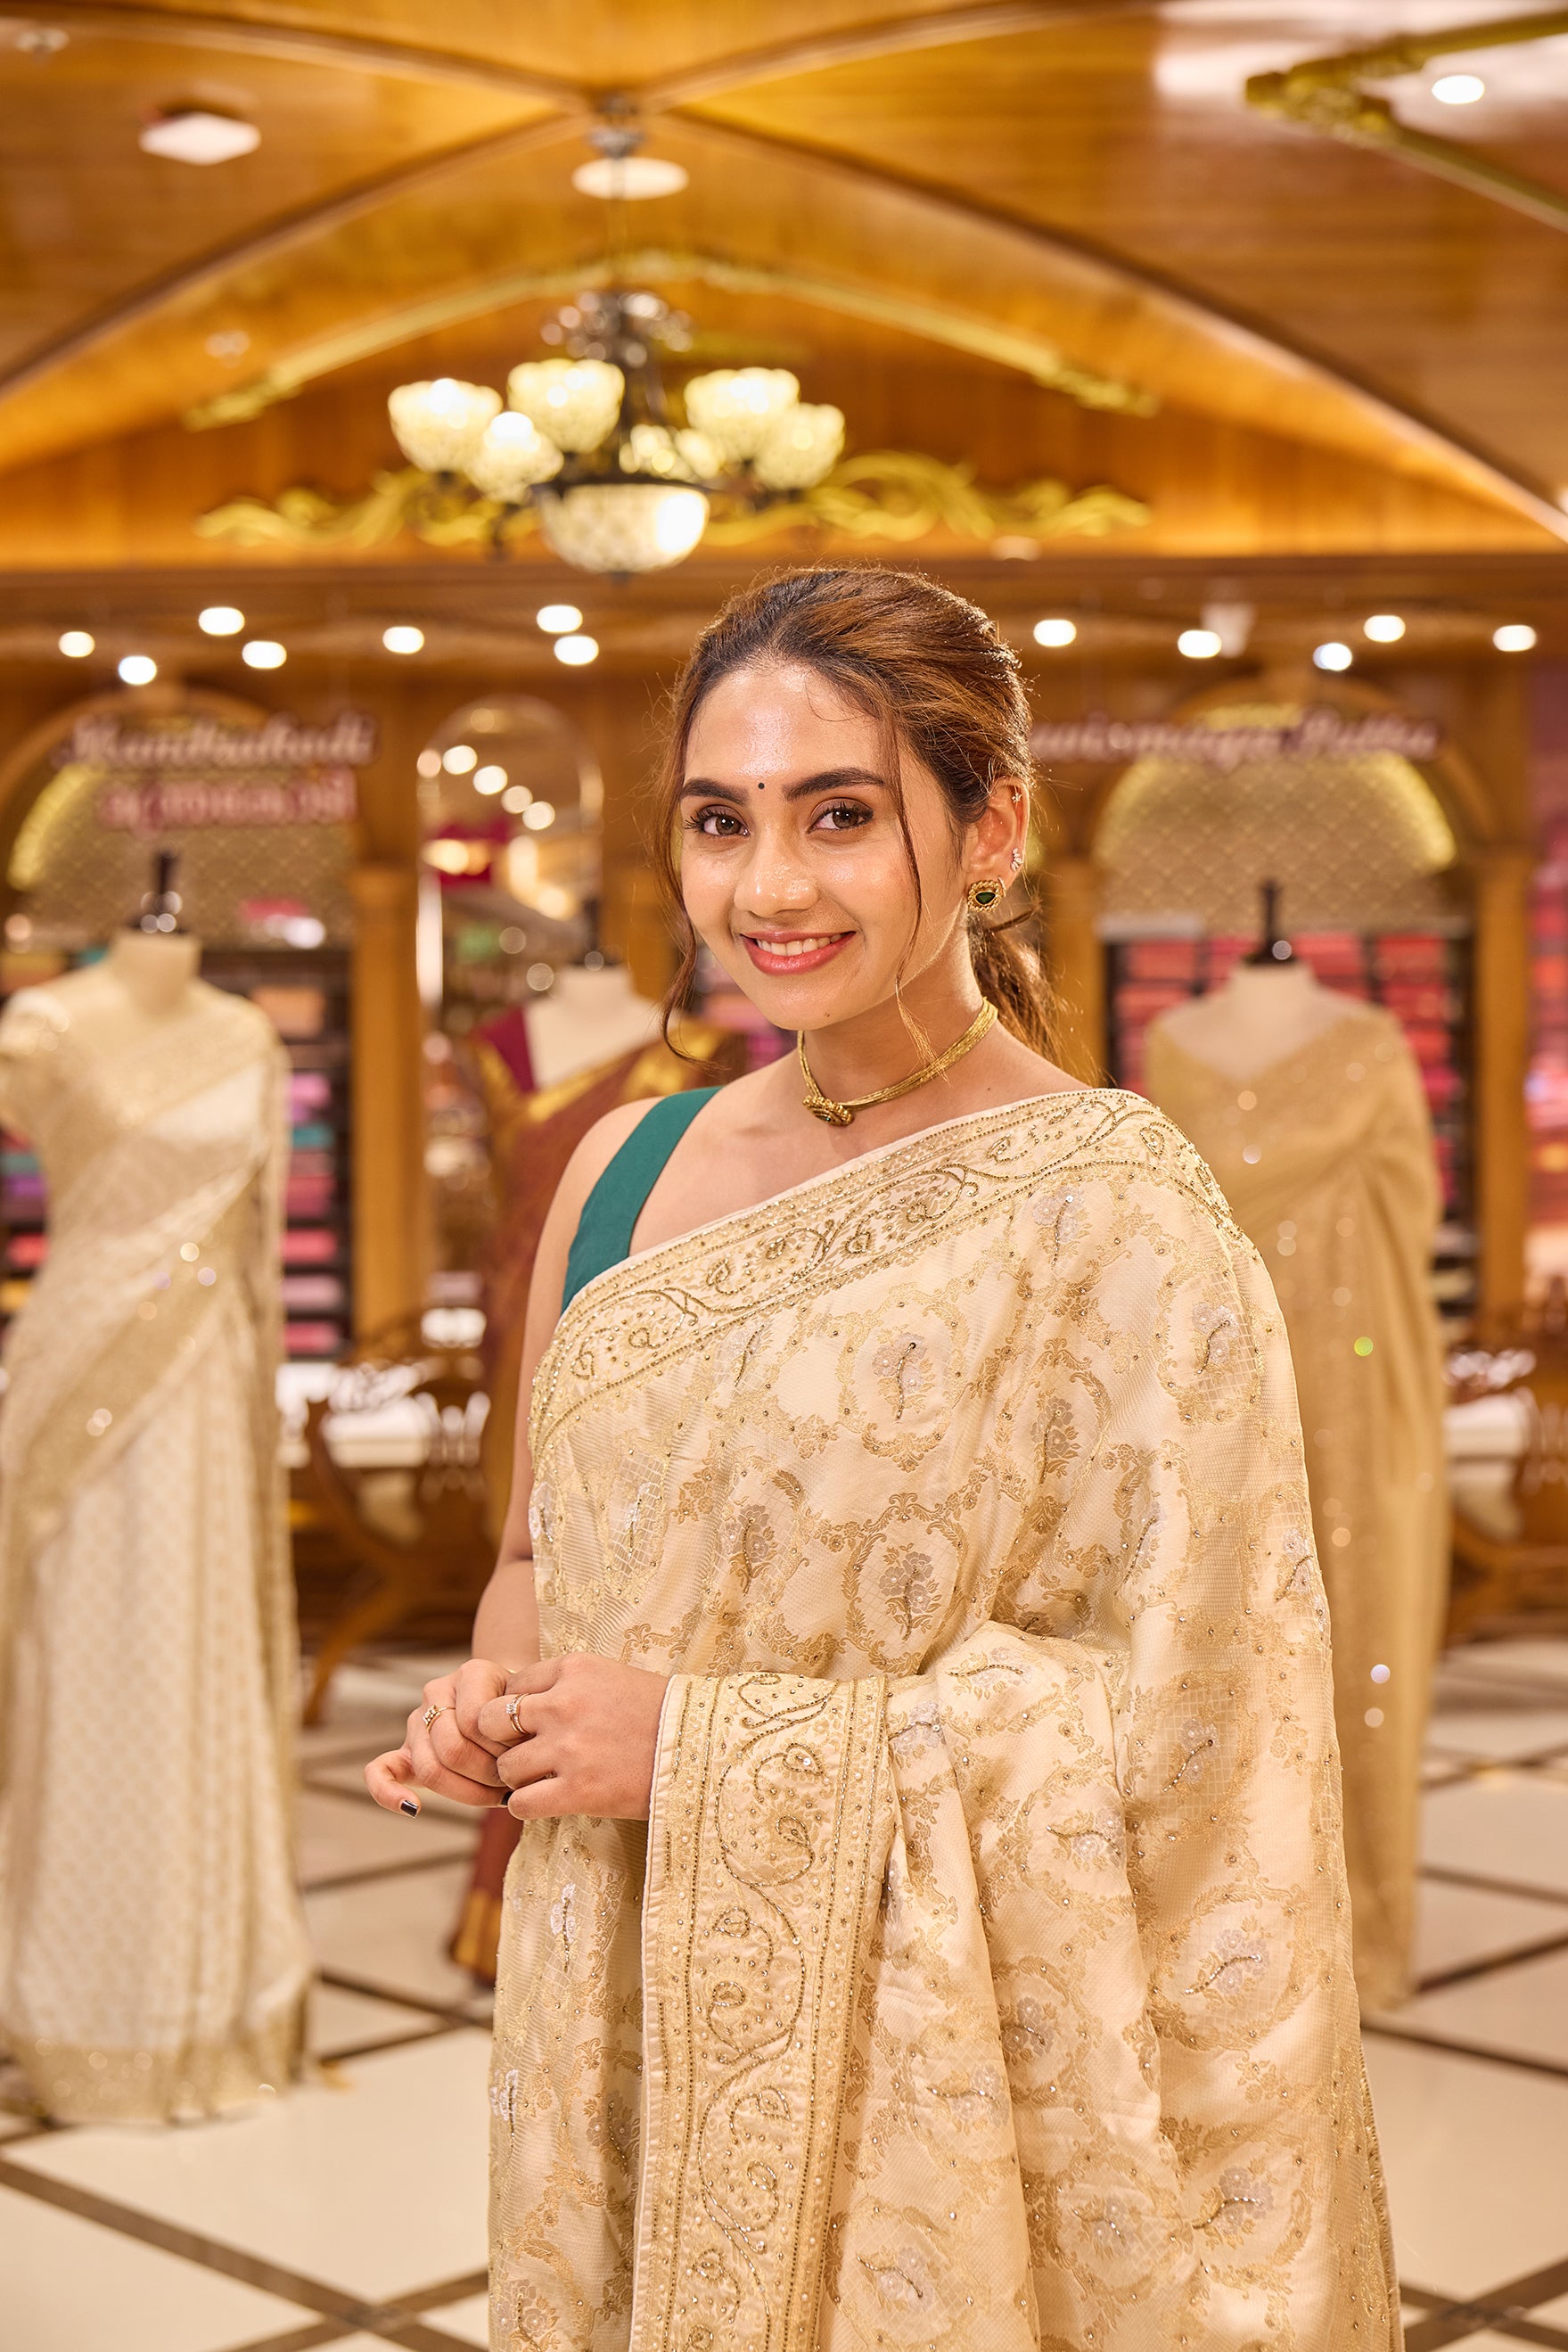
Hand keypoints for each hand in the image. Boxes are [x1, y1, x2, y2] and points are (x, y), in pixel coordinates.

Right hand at [364, 1657, 518, 1816]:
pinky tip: (412, 1808)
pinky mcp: (404, 1750)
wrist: (509, 1701)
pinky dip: (389, 1793)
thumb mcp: (531, 1708)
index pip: (475, 1722)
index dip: (503, 1748)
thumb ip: (526, 1727)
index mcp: (471, 1673)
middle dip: (488, 1774)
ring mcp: (417, 1721)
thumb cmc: (524, 1711)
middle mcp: (437, 1691)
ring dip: (466, 1791)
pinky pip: (380, 1770)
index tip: (527, 1755)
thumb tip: (529, 1772)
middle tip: (514, 1782)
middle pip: (452, 1749)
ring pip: (430, 1768)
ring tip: (495, 1795)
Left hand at [475, 1654, 670, 1821]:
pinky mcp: (577, 1791)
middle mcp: (563, 1704)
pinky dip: (527, 1806)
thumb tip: (519, 1705)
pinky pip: (520, 1803)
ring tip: (542, 1780)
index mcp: (574, 1669)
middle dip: (500, 1741)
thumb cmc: (658, 1713)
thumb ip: (565, 1685)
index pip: (512, 1686)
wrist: (702, 1749)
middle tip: (521, 1753)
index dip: (515, 1710)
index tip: (529, 1725)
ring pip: (504, 1767)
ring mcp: (568, 1749)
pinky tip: (547, 1801)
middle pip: (491, 1722)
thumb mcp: (610, 1677)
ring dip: (517, 1777)